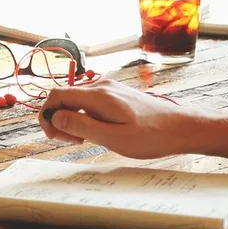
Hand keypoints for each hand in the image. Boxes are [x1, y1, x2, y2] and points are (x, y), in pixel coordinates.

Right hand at [39, 79, 190, 158]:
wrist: (180, 127)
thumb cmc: (150, 136)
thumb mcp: (113, 138)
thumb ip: (81, 126)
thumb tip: (54, 117)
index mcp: (98, 95)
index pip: (56, 95)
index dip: (47, 116)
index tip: (54, 137)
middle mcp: (101, 86)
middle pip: (64, 97)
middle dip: (59, 120)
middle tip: (73, 142)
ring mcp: (109, 88)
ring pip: (76, 100)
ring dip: (72, 119)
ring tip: (86, 140)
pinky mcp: (115, 94)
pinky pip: (89, 102)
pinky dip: (85, 116)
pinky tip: (97, 132)